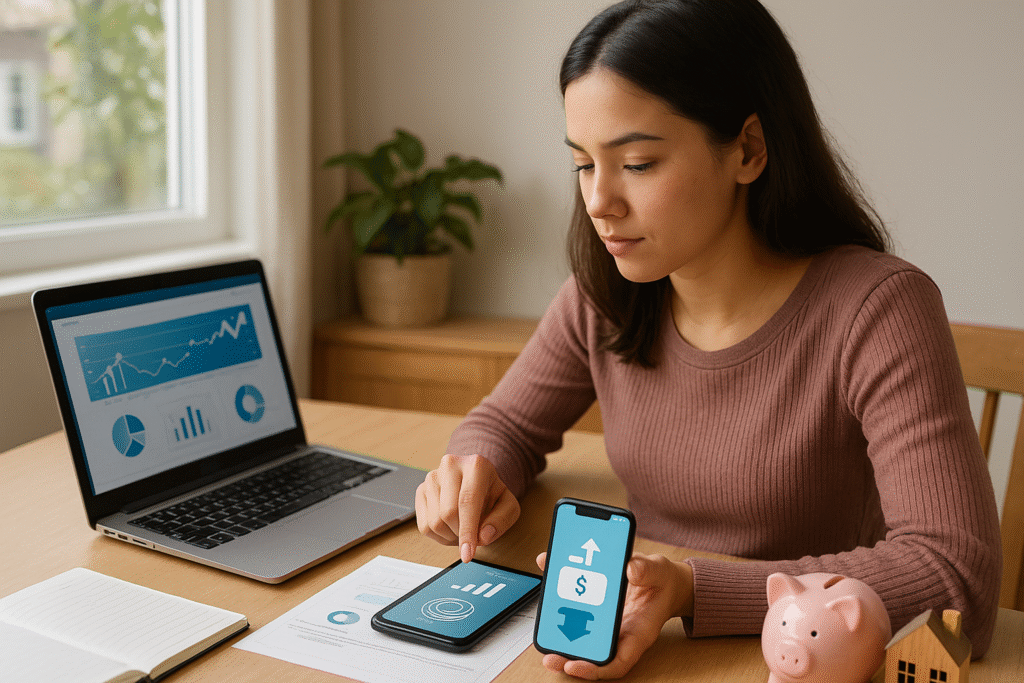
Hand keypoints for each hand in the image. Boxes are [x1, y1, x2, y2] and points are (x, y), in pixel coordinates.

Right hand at [415, 454, 519, 561]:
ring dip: (450, 536)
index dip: (467, 531)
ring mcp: (432, 477)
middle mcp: (451, 466)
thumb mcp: (508, 505)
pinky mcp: (421, 489)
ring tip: (463, 529)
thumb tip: (483, 537)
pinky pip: (424, 525)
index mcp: (476, 465)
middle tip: (472, 537)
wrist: (477, 479)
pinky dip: (438, 535)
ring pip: (434, 521)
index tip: (468, 554)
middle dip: (460, 534)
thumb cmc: (491, 493)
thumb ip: (501, 521)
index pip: (467, 502)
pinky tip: (450, 528)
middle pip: (448, 513)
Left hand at [535, 551, 693, 679]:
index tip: (573, 666)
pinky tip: (551, 597)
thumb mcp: (660, 571)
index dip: (594, 669)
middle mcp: (621, 632)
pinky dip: (564, 610)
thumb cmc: (663, 582)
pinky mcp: (598, 611)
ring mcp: (608, 624)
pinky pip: (580, 615)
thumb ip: (647, 570)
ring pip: (583, 638)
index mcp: (639, 631)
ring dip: (562, 639)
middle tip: (549, 657)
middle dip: (569, 658)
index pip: (617, 661)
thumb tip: (630, 568)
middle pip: (594, 655)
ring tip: (544, 636)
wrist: (663, 579)